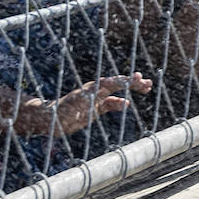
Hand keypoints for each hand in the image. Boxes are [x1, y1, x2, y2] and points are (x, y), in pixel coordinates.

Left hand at [31, 73, 150, 134]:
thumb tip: (107, 93)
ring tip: (147, 88)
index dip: (127, 81)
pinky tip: (127, 105)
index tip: (138, 79)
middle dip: (133, 82)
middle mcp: (96, 91)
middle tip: (148, 82)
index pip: (114, 82)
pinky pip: (110, 105)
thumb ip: (93, 99)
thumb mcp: (79, 104)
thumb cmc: (62, 111)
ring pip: (117, 94)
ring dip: (131, 90)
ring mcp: (96, 100)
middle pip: (119, 84)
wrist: (50, 120)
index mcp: (94, 88)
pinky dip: (120, 104)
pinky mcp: (95, 109)